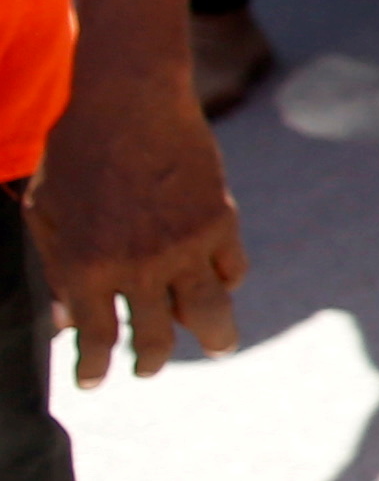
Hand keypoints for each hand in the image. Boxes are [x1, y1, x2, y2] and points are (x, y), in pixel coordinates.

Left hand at [45, 0, 242, 385]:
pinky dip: (225, 282)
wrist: (129, 99)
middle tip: (146, 367)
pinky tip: (220, 287)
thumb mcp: (44, 211)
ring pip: (208, 315)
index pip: (95, 336)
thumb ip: (54, 266)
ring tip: (217, 349)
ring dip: (213, 339)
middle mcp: (139, 264)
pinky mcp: (220, 221)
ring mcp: (185, 245)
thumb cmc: (75, 151)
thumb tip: (66, 319)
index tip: (94, 381)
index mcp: (87, 265)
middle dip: (148, 361)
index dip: (94, 366)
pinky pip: (231, 270)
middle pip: (154, 336)